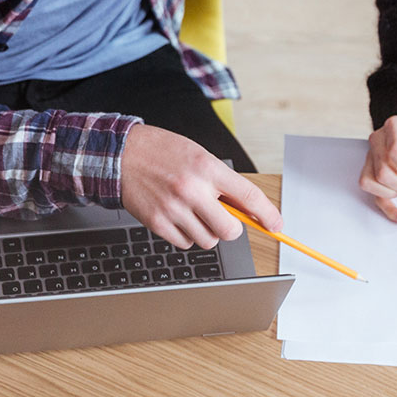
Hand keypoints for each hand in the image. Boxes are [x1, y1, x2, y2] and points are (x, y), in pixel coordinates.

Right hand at [119, 123, 280, 247]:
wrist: (120, 154)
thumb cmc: (162, 152)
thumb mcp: (199, 156)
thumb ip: (221, 181)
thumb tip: (245, 208)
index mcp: (207, 168)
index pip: (248, 196)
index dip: (267, 214)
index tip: (276, 224)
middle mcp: (192, 189)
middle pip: (229, 230)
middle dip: (231, 228)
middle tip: (223, 219)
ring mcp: (174, 208)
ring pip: (208, 240)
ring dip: (206, 231)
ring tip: (193, 211)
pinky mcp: (157, 223)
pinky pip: (185, 244)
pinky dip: (186, 235)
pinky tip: (177, 217)